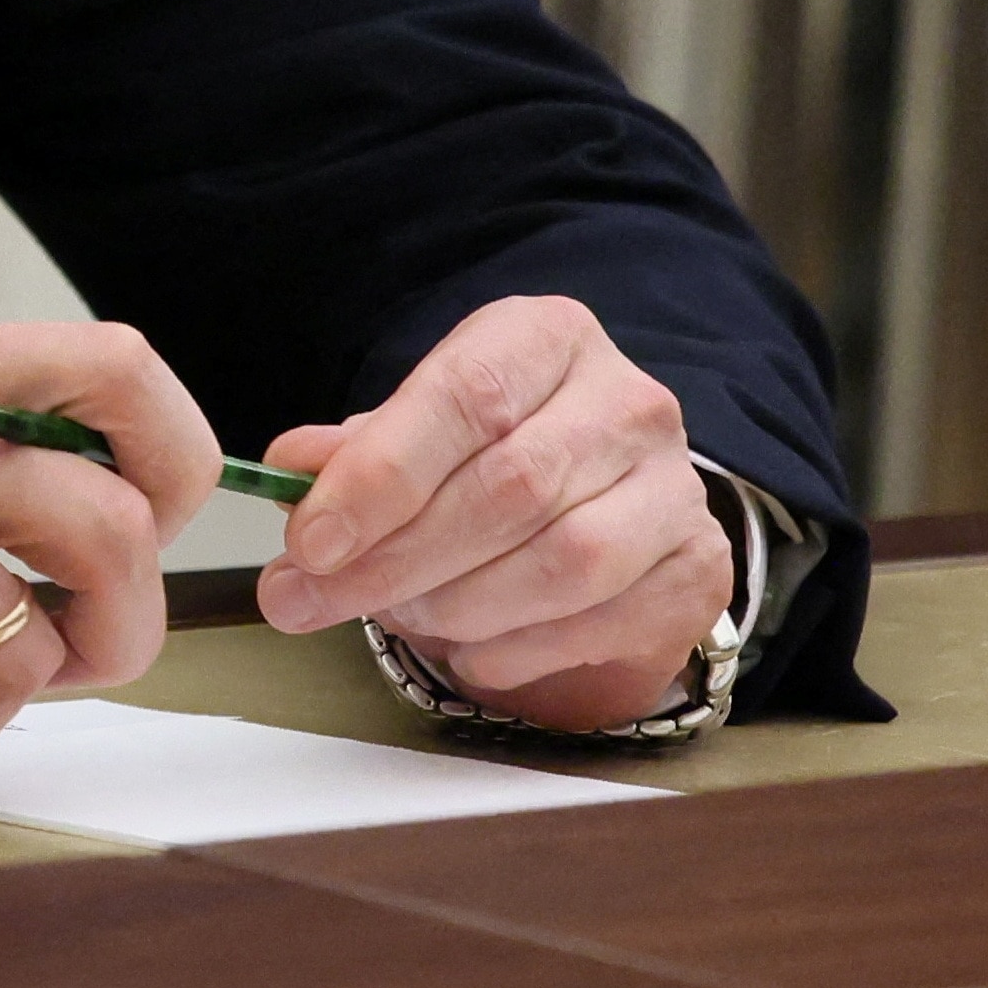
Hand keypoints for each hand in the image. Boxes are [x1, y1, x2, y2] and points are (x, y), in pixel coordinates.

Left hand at [249, 295, 730, 733]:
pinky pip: (602, 626)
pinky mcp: (699, 570)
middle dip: (395, 559)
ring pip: (563, 565)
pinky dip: (518, 650)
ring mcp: (675, 488)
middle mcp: (627, 401)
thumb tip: (287, 471)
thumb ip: (355, 450)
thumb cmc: (492, 448)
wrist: (607, 491)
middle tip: (311, 600)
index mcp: (547, 336)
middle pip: (511, 488)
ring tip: (395, 615)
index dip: (380, 476)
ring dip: (456, 608)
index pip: (467, 397)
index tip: (307, 541)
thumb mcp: (420, 425)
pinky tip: (469, 647)